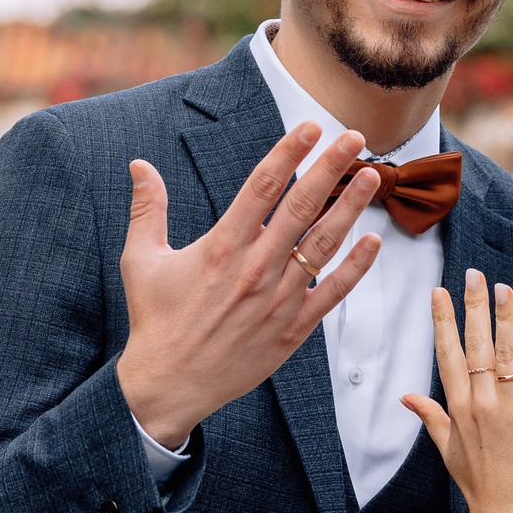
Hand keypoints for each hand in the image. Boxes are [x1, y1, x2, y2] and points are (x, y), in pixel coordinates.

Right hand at [115, 126, 384, 447]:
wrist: (169, 384)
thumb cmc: (155, 320)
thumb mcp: (140, 260)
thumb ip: (147, 210)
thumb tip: (139, 166)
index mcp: (222, 246)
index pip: (262, 187)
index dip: (289, 152)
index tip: (310, 128)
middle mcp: (255, 268)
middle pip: (301, 206)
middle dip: (330, 167)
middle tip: (353, 136)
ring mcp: (277, 299)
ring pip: (322, 245)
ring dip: (350, 209)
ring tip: (371, 177)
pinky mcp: (292, 330)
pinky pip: (331, 294)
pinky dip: (355, 268)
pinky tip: (373, 241)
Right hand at [403, 269, 512, 512]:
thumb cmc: (478, 484)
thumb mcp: (447, 450)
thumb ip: (430, 417)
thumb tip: (406, 398)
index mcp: (457, 408)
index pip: (447, 354)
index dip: (442, 321)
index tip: (440, 292)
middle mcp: (481, 404)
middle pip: (475, 346)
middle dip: (473, 307)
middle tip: (474, 274)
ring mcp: (510, 410)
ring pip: (506, 355)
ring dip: (505, 319)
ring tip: (503, 288)